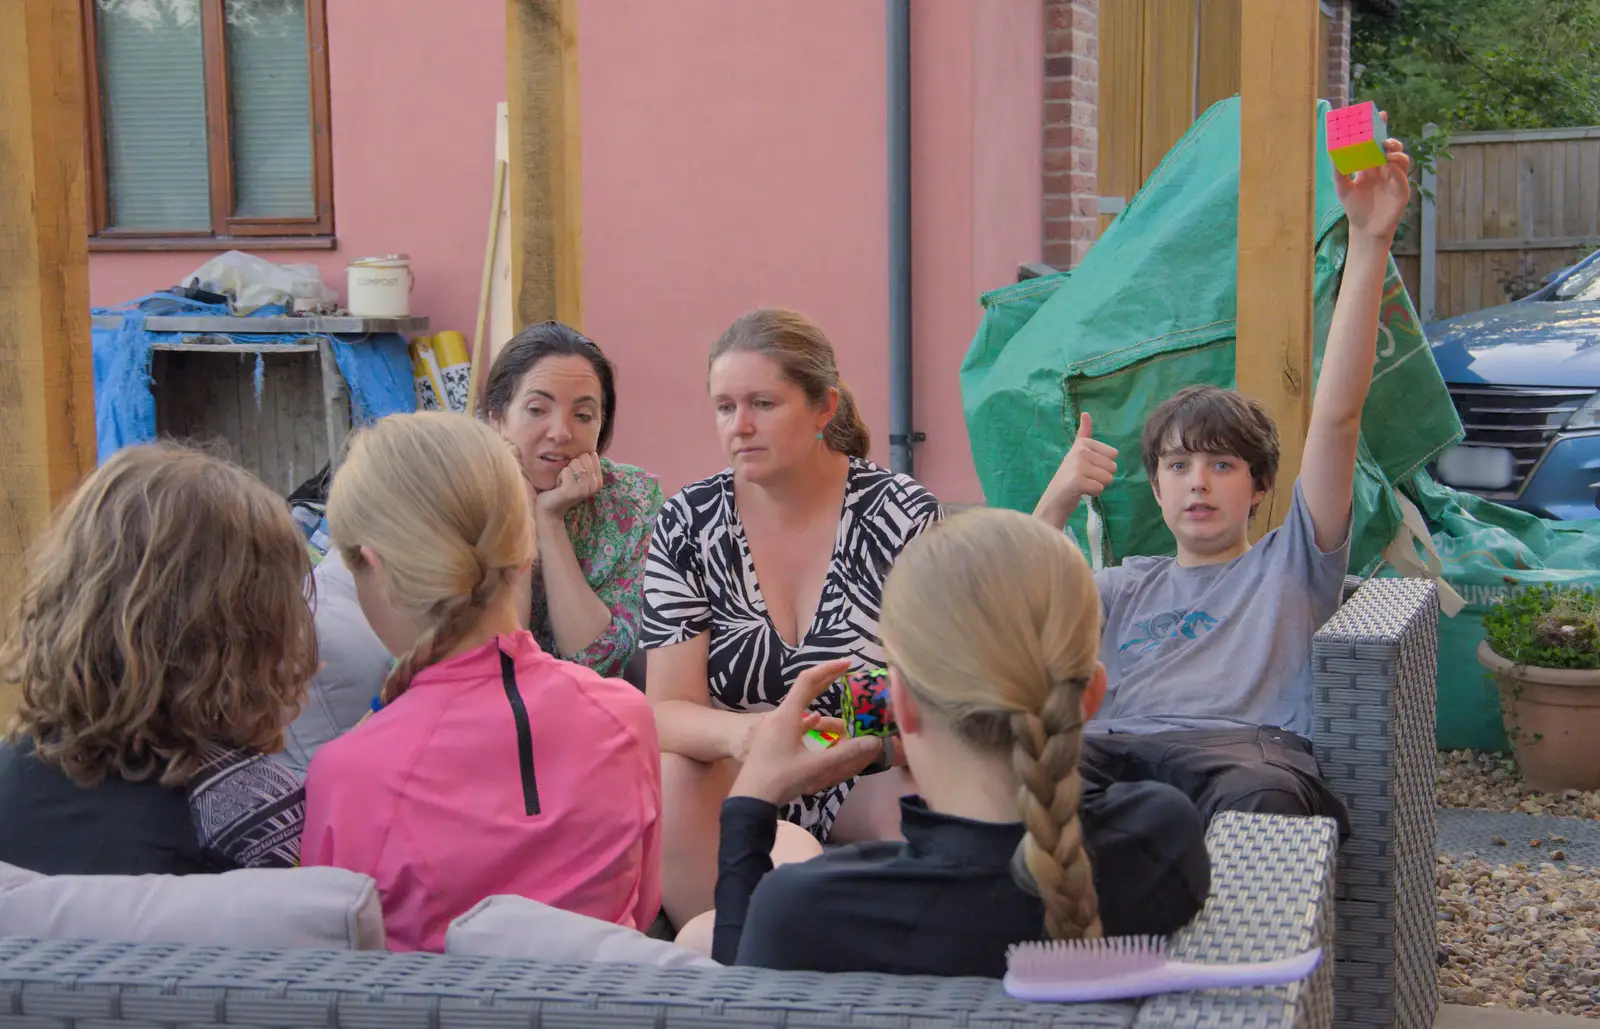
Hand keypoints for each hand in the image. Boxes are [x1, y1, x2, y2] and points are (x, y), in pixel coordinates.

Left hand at [534, 452, 603, 518]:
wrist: (550, 508)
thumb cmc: (562, 488)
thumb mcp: (578, 476)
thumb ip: (586, 464)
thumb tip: (591, 451)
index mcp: (598, 481)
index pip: (591, 455)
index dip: (579, 461)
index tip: (574, 474)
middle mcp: (594, 485)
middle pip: (584, 457)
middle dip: (572, 464)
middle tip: (568, 478)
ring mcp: (584, 489)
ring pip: (575, 463)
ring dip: (565, 470)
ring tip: (564, 481)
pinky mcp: (571, 491)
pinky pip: (566, 471)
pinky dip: (559, 475)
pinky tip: (559, 485)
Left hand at [729, 659, 883, 804]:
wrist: (750, 798)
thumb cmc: (780, 778)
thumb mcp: (815, 766)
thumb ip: (846, 753)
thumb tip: (874, 742)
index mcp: (787, 715)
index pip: (808, 681)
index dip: (828, 669)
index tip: (847, 664)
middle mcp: (778, 716)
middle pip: (803, 690)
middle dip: (824, 679)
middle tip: (844, 671)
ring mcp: (772, 727)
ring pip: (797, 706)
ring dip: (816, 698)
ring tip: (833, 693)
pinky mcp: (770, 739)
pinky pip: (792, 719)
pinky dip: (806, 715)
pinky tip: (813, 719)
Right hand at [1034, 413, 1117, 526]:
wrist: (1055, 498)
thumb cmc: (1069, 475)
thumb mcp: (1077, 451)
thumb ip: (1084, 433)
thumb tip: (1085, 413)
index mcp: (1083, 443)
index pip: (1113, 454)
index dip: (1103, 464)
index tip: (1088, 467)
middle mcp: (1080, 452)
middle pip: (1113, 467)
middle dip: (1102, 476)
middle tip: (1085, 478)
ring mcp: (1078, 466)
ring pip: (1108, 478)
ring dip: (1098, 485)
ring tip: (1083, 484)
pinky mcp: (1078, 481)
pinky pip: (1100, 488)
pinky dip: (1093, 493)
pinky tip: (1080, 491)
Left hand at [1335, 124, 1410, 244]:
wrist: (1366, 229)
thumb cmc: (1355, 208)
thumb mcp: (1342, 188)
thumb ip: (1338, 171)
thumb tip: (1333, 153)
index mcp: (1371, 165)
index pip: (1376, 143)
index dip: (1380, 129)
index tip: (1380, 114)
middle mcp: (1384, 169)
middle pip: (1391, 147)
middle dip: (1389, 139)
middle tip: (1382, 137)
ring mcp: (1394, 178)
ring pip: (1401, 158)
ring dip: (1395, 152)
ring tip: (1386, 151)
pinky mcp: (1401, 189)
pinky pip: (1402, 175)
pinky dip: (1396, 169)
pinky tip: (1389, 166)